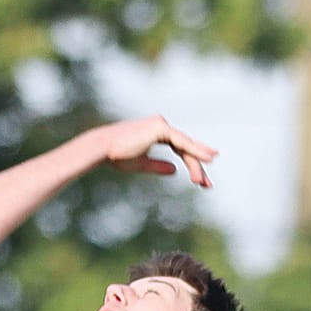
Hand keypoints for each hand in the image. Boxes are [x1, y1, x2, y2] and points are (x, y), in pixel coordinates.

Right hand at [95, 114, 217, 188]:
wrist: (103, 148)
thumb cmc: (116, 155)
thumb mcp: (141, 164)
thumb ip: (158, 166)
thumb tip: (175, 170)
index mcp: (157, 133)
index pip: (180, 149)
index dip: (191, 164)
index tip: (200, 180)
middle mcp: (161, 126)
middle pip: (186, 148)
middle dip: (197, 167)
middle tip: (207, 185)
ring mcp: (162, 125)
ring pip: (186, 147)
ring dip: (196, 165)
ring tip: (205, 182)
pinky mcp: (161, 127)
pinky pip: (182, 142)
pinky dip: (195, 151)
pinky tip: (207, 159)